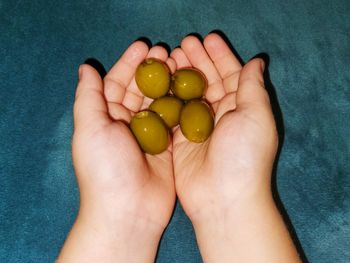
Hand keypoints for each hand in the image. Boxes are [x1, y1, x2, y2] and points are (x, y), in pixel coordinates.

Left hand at [58, 42, 176, 261]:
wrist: (129, 210)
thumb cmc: (106, 169)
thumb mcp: (90, 128)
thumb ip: (89, 96)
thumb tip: (86, 67)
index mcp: (105, 118)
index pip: (116, 82)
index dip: (129, 62)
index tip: (145, 46)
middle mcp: (127, 124)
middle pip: (140, 89)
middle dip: (152, 69)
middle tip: (167, 52)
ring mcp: (149, 135)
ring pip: (159, 101)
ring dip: (168, 83)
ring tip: (180, 65)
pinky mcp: (168, 146)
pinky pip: (175, 119)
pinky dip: (181, 103)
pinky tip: (190, 89)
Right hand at [170, 33, 299, 261]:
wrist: (222, 197)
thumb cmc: (243, 156)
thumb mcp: (255, 115)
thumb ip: (253, 86)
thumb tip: (257, 61)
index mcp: (242, 107)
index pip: (231, 73)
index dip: (220, 55)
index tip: (207, 39)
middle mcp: (221, 114)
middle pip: (207, 80)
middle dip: (197, 60)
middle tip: (183, 43)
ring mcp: (199, 126)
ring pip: (188, 93)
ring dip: (180, 74)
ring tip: (169, 55)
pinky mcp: (180, 138)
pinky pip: (173, 112)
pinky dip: (167, 96)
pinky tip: (159, 81)